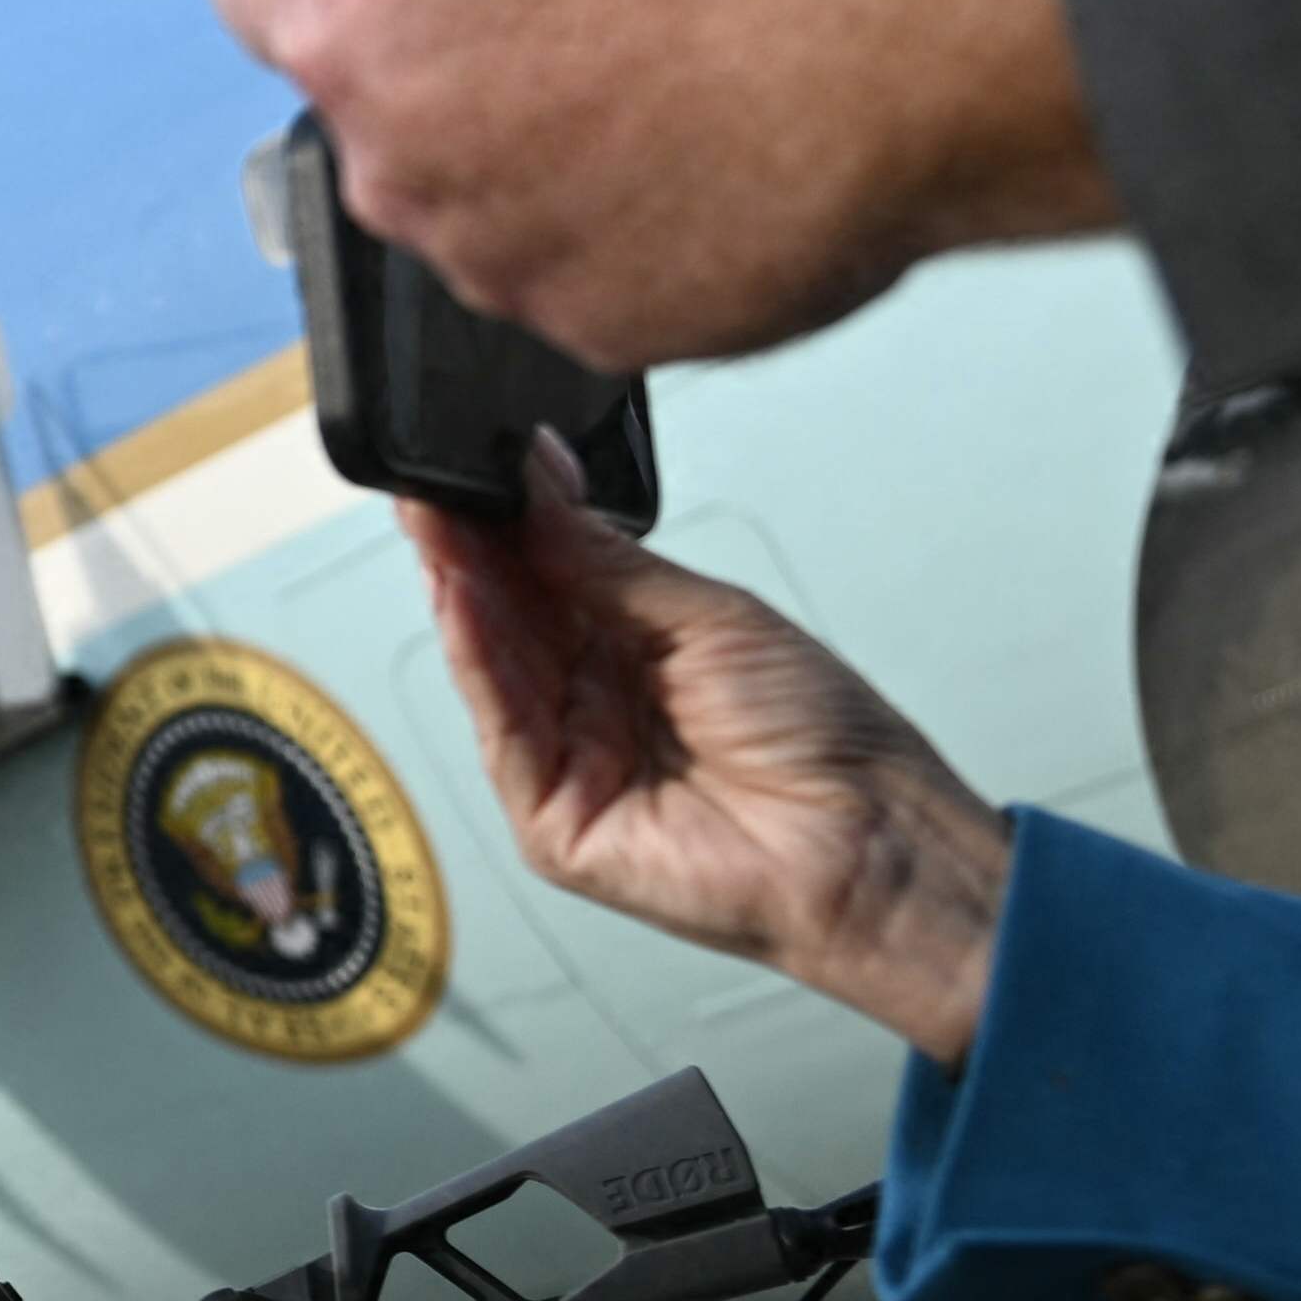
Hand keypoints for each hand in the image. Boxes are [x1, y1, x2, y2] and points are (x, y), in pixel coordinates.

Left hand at [209, 0, 1116, 367]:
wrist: (893, 30)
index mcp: (357, 34)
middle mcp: (406, 167)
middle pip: (393, 97)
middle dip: (463, 43)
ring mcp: (510, 259)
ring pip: (501, 192)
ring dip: (554, 141)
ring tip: (659, 60)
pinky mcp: (615, 323)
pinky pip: (603, 272)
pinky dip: (645, 220)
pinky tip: (713, 145)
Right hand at [402, 439, 1014, 1056]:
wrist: (868, 838)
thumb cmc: (819, 734)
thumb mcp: (709, 616)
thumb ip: (606, 560)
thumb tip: (537, 480)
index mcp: (630, 647)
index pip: (543, 576)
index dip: (506, 522)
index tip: (475, 462)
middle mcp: (590, 701)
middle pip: (508, 616)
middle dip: (468, 547)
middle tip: (432, 483)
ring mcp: (568, 762)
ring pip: (493, 667)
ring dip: (459, 591)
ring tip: (435, 522)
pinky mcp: (552, 821)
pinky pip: (504, 732)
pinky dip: (478, 662)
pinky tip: (462, 599)